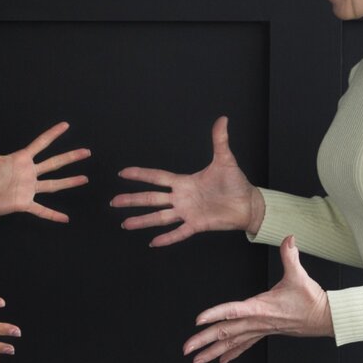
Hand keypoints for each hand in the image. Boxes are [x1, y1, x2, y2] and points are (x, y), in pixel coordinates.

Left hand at [0, 117, 89, 222]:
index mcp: (21, 159)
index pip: (40, 143)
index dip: (53, 134)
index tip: (66, 125)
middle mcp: (28, 173)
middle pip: (54, 163)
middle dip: (70, 157)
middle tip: (87, 151)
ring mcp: (28, 188)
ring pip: (54, 184)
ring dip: (69, 182)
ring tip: (85, 179)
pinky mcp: (23, 203)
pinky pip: (41, 210)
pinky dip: (53, 215)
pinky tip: (65, 219)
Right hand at [111, 116, 259, 245]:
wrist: (248, 203)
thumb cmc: (236, 182)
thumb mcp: (225, 160)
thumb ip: (220, 140)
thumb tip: (223, 119)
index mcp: (184, 182)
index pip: (157, 177)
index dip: (140, 174)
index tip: (122, 173)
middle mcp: (181, 198)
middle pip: (151, 198)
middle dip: (132, 200)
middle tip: (113, 202)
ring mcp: (187, 212)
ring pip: (160, 217)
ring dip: (142, 220)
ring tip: (125, 224)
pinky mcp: (197, 225)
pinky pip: (179, 233)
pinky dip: (167, 238)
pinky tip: (153, 243)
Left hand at [183, 236, 332, 362]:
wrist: (324, 318)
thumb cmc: (310, 298)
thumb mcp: (300, 275)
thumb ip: (290, 255)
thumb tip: (289, 237)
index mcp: (261, 307)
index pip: (234, 311)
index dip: (216, 314)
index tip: (198, 320)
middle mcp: (257, 321)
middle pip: (226, 332)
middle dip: (204, 340)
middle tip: (186, 349)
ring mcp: (260, 329)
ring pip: (231, 342)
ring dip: (212, 352)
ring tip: (195, 360)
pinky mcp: (264, 332)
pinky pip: (243, 345)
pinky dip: (230, 352)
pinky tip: (219, 361)